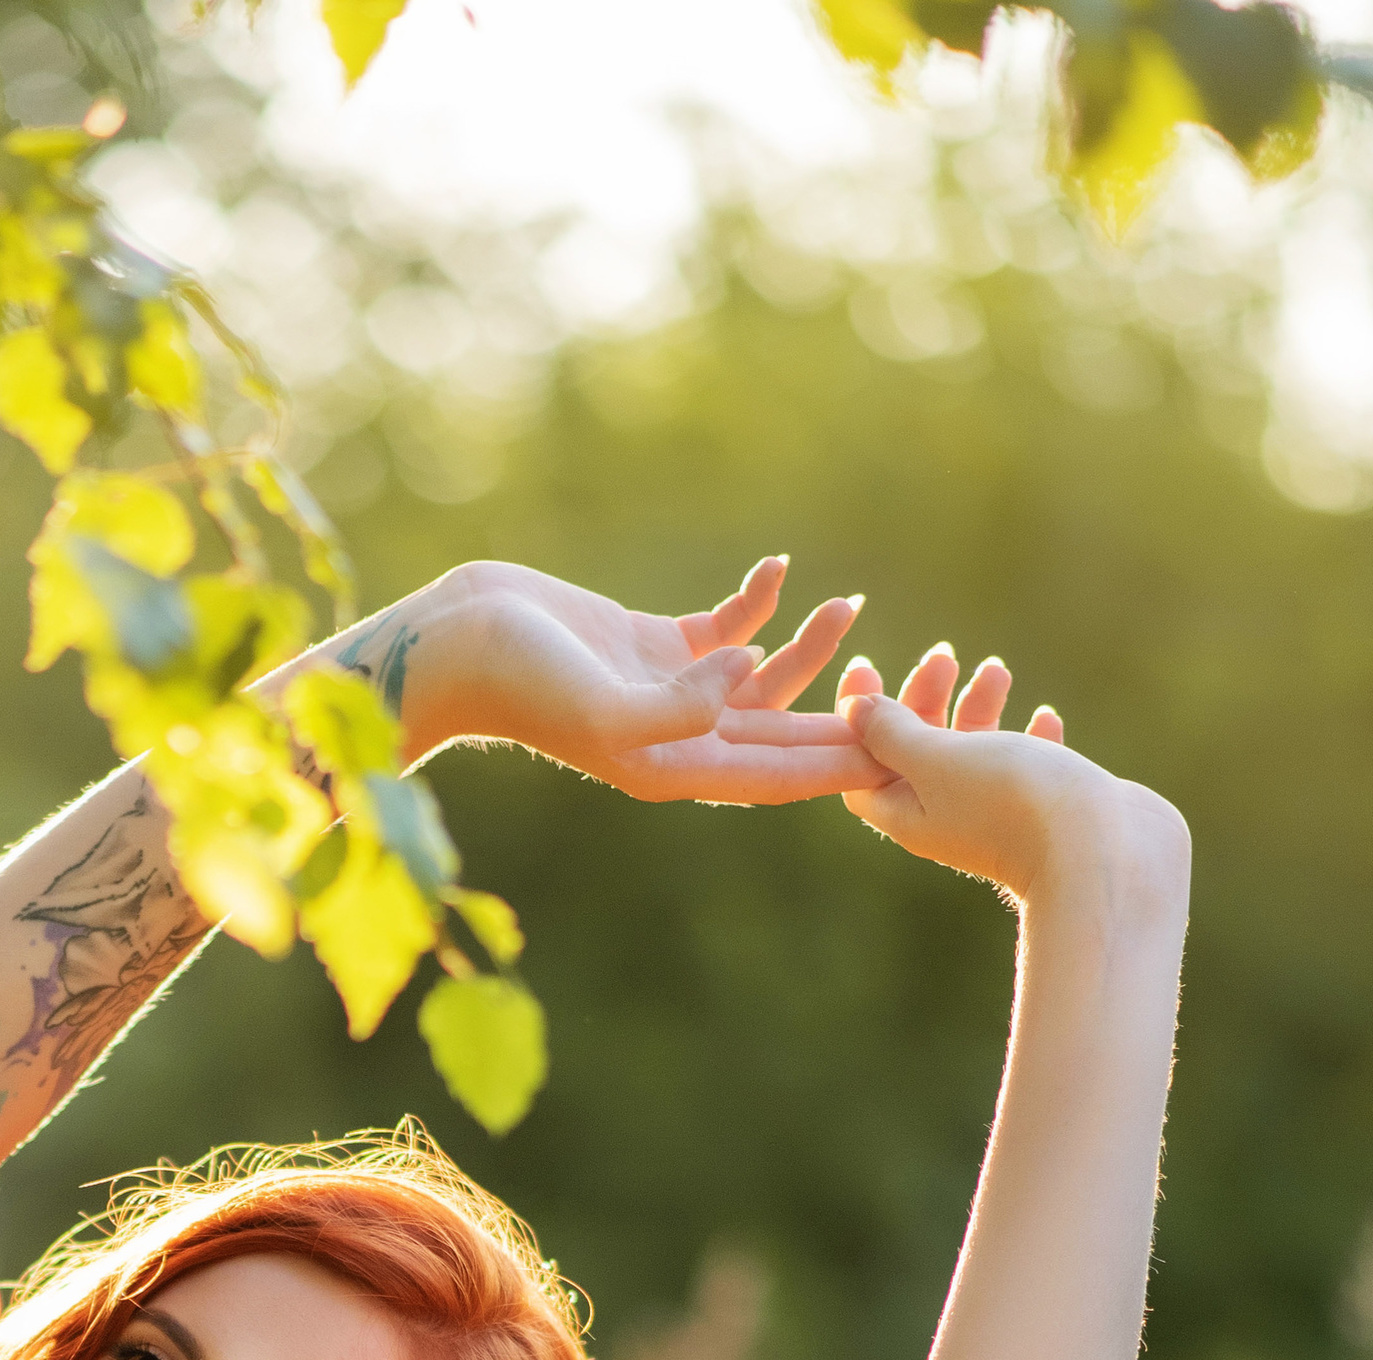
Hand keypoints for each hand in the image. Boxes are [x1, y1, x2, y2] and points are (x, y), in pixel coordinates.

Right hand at [420, 553, 885, 804]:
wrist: (455, 642)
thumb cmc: (519, 681)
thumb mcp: (601, 704)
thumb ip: (679, 707)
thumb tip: (750, 675)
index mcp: (672, 768)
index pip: (778, 776)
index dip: (841, 765)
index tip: (902, 755)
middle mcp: (677, 737)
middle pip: (783, 736)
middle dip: (844, 715)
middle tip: (917, 695)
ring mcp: (667, 691)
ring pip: (761, 679)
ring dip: (808, 648)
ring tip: (853, 604)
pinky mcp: (651, 645)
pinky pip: (723, 629)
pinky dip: (755, 604)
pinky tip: (782, 569)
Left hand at [834, 642, 1189, 912]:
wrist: (1101, 855)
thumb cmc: (1012, 802)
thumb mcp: (938, 760)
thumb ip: (895, 735)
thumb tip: (857, 709)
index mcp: (910, 815)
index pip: (862, 768)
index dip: (856, 720)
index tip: (866, 665)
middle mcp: (950, 820)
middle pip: (919, 755)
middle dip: (924, 701)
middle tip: (943, 657)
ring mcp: (1000, 817)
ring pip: (976, 756)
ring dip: (979, 708)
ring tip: (996, 670)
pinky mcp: (1048, 812)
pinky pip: (1031, 770)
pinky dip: (1031, 739)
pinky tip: (1046, 716)